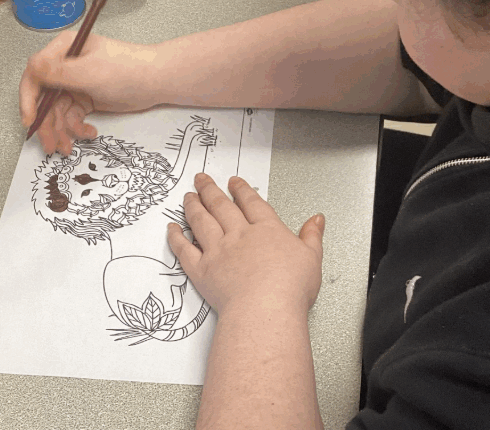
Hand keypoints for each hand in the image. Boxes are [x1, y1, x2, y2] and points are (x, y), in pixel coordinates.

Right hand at [20, 32, 163, 154]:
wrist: (157, 81)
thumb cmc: (128, 69)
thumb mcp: (89, 71)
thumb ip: (58, 72)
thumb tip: (32, 69)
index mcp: (63, 50)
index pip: (35, 74)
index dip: (28, 98)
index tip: (30, 120)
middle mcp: (66, 66)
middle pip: (44, 98)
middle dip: (46, 123)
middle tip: (49, 144)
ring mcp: (76, 83)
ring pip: (57, 111)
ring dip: (61, 131)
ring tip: (67, 148)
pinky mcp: (86, 98)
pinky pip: (72, 117)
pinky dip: (77, 128)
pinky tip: (89, 133)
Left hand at [168, 173, 324, 315]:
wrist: (264, 309)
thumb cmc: (288, 288)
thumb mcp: (312, 258)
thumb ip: (312, 236)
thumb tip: (317, 220)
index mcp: (266, 230)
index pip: (251, 203)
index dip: (241, 190)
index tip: (234, 182)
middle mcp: (239, 235)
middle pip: (221, 206)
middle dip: (210, 190)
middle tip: (202, 180)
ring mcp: (218, 251)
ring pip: (201, 221)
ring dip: (193, 206)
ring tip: (188, 196)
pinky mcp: (202, 270)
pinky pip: (185, 249)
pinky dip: (176, 238)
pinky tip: (172, 229)